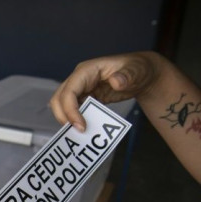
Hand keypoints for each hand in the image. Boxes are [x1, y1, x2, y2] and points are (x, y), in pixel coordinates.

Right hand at [49, 51, 164, 130]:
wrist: (141, 74)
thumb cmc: (137, 69)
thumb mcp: (136, 71)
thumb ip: (127, 76)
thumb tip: (116, 82)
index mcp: (87, 70)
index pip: (69, 91)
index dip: (70, 109)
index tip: (81, 127)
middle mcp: (79, 79)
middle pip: (59, 98)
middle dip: (63, 116)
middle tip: (78, 132)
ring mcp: (81, 89)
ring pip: (63, 105)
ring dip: (68, 119)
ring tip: (82, 132)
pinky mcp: (85, 98)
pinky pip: (74, 110)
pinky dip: (76, 120)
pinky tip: (86, 129)